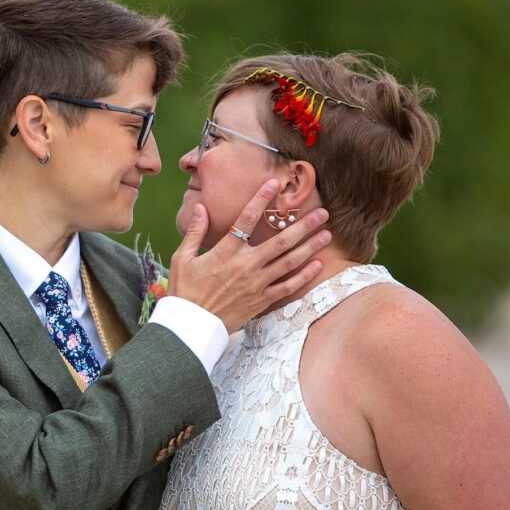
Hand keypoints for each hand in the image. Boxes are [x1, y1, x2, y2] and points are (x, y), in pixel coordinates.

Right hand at [166, 179, 331, 332]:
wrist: (191, 326)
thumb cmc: (184, 292)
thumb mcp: (183, 259)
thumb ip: (194, 232)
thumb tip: (200, 207)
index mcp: (225, 252)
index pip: (246, 219)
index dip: (261, 199)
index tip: (275, 184)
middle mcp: (245, 265)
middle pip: (280, 240)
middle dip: (303, 224)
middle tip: (322, 212)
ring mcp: (256, 284)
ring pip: (289, 262)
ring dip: (310, 247)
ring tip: (327, 234)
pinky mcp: (261, 301)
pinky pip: (288, 287)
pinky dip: (304, 276)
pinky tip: (317, 265)